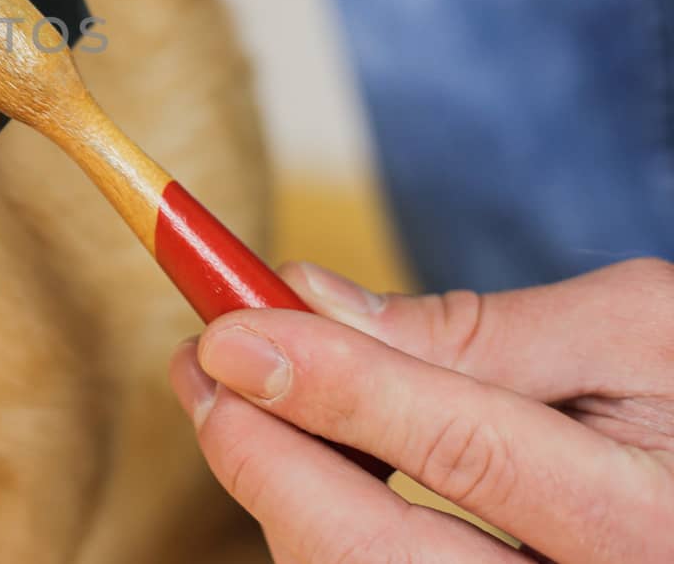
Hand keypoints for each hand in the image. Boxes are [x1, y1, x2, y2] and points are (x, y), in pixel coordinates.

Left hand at [169, 258, 673, 562]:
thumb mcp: (633, 333)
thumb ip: (476, 327)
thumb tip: (309, 297)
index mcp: (649, 519)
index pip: (464, 453)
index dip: (334, 388)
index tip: (230, 333)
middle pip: (378, 557)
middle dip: (265, 460)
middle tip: (204, 367)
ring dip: (275, 493)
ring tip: (233, 398)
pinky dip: (318, 527)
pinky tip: (302, 460)